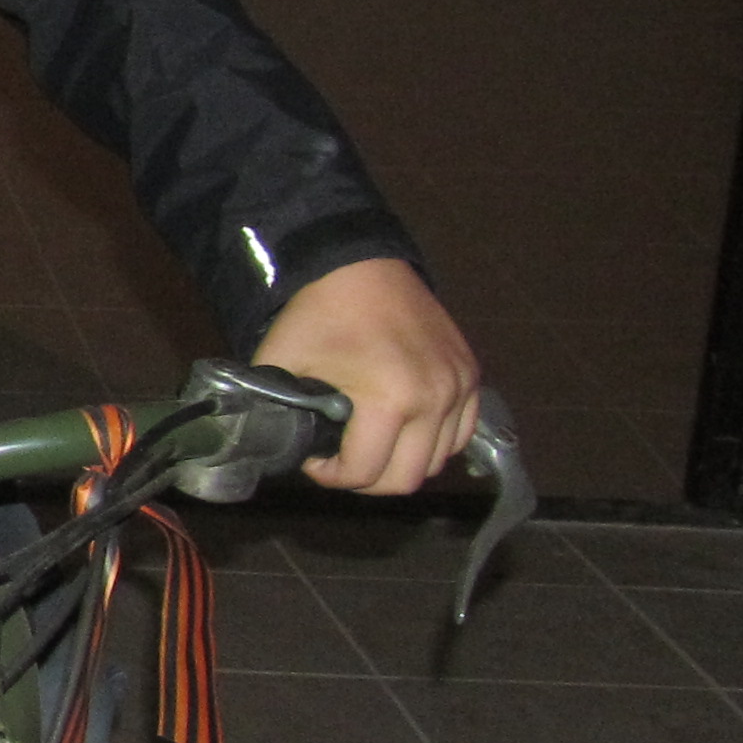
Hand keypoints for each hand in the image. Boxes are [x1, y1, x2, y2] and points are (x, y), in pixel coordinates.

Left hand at [251, 258, 480, 494]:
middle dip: (367, 479)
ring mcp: (459, 386)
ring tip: (368, 444)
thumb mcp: (281, 364)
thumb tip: (271, 447)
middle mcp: (435, 397)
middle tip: (341, 460)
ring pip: (438, 460)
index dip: (332, 476)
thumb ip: (275, 411)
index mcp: (390, 398)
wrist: (356, 262)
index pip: (366, 472)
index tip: (314, 459)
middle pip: (408, 478)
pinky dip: (432, 442)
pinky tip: (400, 429)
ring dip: (401, 462)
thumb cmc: (317, 312)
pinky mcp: (471, 374)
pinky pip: (460, 433)